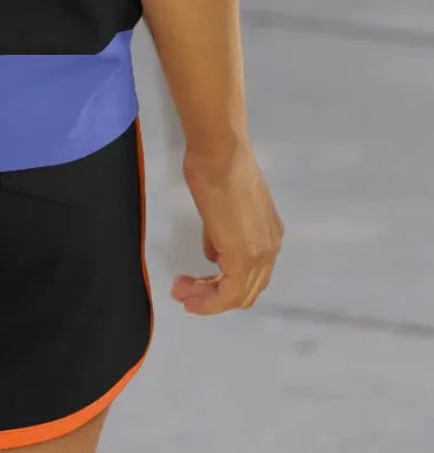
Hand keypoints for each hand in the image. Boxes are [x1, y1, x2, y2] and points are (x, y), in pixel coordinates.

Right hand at [173, 140, 282, 315]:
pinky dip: (208, 300)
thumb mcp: (222, 207)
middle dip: (212, 296)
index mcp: (269, 235)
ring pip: (237, 295)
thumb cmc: (215, 168)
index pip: (250, 275)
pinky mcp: (243, 256)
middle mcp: (270, 249)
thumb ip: (221, 234)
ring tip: (182, 293)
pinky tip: (189, 294)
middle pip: (245, 291)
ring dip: (207, 299)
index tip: (194, 283)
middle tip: (184, 292)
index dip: (222, 285)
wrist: (220, 152)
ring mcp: (260, 254)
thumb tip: (214, 252)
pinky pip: (228, 292)